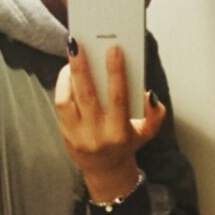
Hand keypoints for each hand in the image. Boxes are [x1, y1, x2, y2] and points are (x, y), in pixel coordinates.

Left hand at [54, 42, 165, 203]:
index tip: (114, 49)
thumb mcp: (147, 132)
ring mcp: (77, 135)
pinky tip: (68, 71)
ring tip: (73, 54)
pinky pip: (59, 105)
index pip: (118, 98)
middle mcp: (96, 134)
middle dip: (81, 67)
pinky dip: (62, 85)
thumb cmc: (126, 143)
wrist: (105, 170)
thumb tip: (149, 94)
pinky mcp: (65, 133)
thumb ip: (154, 114)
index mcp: (119, 133)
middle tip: (78, 43)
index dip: (116, 73)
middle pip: (87, 96)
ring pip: (66, 100)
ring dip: (67, 75)